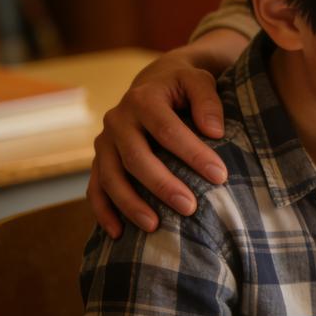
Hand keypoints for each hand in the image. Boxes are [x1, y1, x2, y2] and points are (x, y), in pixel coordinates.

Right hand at [88, 51, 227, 237]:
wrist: (156, 84)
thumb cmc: (185, 87)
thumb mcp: (199, 81)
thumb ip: (208, 100)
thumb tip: (214, 131)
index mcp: (144, 99)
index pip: (168, 130)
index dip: (194, 154)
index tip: (220, 176)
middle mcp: (118, 120)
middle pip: (136, 158)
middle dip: (162, 185)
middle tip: (190, 208)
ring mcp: (104, 142)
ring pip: (110, 177)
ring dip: (131, 204)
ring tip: (155, 227)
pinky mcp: (99, 160)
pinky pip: (95, 188)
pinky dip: (103, 212)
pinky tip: (117, 234)